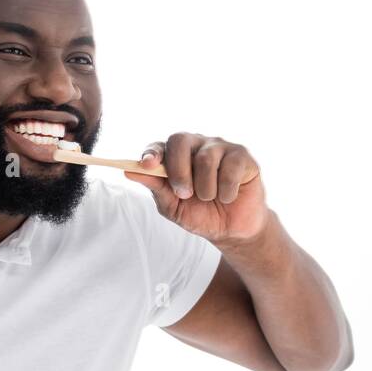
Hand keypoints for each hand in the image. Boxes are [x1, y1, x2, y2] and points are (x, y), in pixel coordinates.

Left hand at [125, 133, 268, 243]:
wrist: (232, 230)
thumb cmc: (201, 215)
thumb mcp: (173, 207)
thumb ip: (156, 188)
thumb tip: (129, 172)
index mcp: (176, 157)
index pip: (160, 146)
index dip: (152, 153)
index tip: (146, 165)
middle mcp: (196, 146)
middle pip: (180, 140)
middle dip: (178, 170)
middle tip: (184, 194)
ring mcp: (220, 148)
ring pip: (206, 158)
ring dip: (205, 188)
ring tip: (210, 199)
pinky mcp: (242, 156)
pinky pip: (230, 168)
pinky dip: (226, 190)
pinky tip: (228, 196)